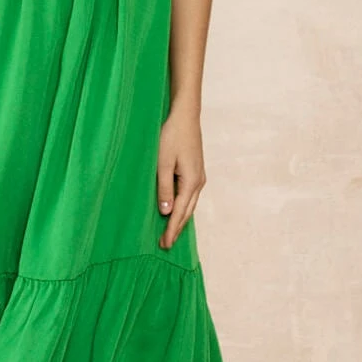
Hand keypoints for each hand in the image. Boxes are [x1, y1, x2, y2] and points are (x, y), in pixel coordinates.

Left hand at [156, 103, 205, 248]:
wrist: (185, 116)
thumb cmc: (171, 136)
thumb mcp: (162, 163)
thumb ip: (164, 188)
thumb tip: (166, 212)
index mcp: (191, 182)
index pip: (180, 213)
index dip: (172, 229)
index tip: (165, 244)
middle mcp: (198, 183)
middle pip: (187, 212)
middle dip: (177, 229)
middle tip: (166, 244)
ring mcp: (199, 177)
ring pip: (190, 205)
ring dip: (180, 219)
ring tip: (170, 232)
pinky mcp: (196, 171)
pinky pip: (189, 196)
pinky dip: (183, 207)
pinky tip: (176, 210)